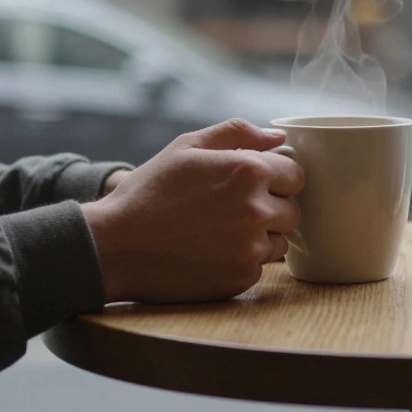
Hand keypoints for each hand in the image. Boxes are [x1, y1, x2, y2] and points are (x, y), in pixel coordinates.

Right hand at [81, 119, 302, 303]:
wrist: (115, 246)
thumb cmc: (149, 193)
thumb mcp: (186, 147)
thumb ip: (237, 133)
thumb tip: (277, 137)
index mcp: (249, 171)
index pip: (296, 174)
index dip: (276, 178)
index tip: (254, 184)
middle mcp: (257, 209)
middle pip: (293, 209)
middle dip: (271, 207)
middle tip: (231, 209)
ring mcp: (251, 247)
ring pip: (280, 240)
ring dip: (261, 236)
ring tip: (219, 231)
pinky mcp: (242, 278)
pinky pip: (260, 266)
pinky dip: (242, 260)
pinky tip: (211, 252)